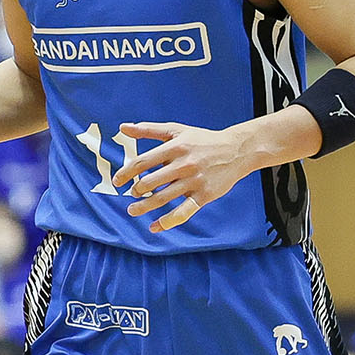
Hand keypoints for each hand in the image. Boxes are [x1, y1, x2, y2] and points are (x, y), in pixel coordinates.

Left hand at [113, 121, 252, 232]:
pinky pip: (182, 212)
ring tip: (133, 210)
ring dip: (144, 207)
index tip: (117, 181)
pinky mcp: (204, 196)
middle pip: (150, 182)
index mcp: (175, 147)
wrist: (236, 151)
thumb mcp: (177, 130)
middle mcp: (183, 164)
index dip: (126, 173)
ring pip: (163, 198)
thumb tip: (123, 127)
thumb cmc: (202, 140)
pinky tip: (155, 226)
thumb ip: (149, 130)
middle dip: (137, 191)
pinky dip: (167, 222)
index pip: (143, 162)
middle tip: (132, 194)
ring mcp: (194, 181)